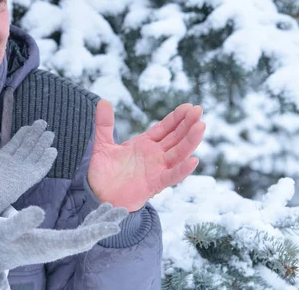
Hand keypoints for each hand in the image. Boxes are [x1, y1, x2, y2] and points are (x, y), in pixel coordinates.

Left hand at [0, 120, 57, 215]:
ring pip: (34, 155)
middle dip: (34, 135)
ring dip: (42, 144)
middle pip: (26, 148)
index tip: (28, 126)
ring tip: (50, 133)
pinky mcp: (26, 180)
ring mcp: (19, 172)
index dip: (21, 135)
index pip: (14, 145)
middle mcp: (11, 165)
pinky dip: (47, 160)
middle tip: (43, 123)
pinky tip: (53, 151)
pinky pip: (39, 169)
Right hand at [0, 203, 127, 278]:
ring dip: (100, 221)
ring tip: (117, 208)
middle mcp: (55, 247)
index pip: (78, 241)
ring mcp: (54, 244)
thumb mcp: (1, 229)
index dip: (97, 233)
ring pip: (84, 234)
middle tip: (124, 210)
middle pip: (87, 238)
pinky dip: (89, 220)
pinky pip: (77, 231)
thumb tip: (39, 210)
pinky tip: (97, 210)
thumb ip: (19, 221)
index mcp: (46, 246)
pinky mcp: (51, 239)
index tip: (114, 226)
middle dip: (105, 225)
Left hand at [88, 100, 204, 211]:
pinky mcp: (154, 185)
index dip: (177, 118)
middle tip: (199, 110)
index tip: (189, 106)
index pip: (165, 128)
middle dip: (188, 124)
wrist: (98, 195)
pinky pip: (171, 176)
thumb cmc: (102, 172)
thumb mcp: (102, 143)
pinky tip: (193, 160)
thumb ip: (104, 124)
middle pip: (176, 138)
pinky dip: (182, 170)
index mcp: (145, 144)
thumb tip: (103, 101)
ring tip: (200, 127)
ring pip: (178, 154)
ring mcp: (157, 169)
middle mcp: (155, 156)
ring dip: (190, 141)